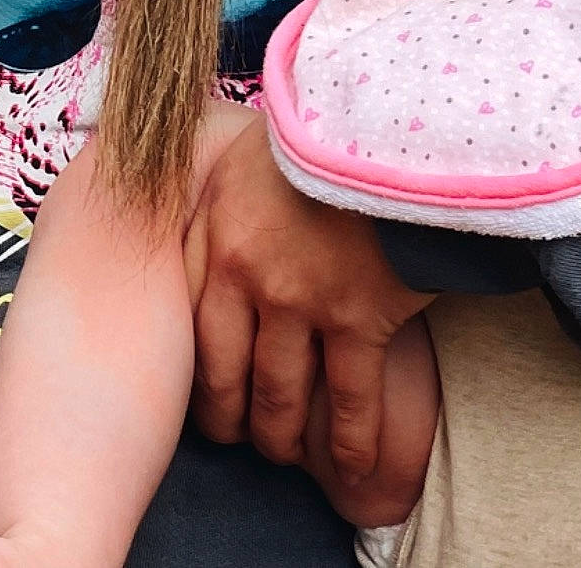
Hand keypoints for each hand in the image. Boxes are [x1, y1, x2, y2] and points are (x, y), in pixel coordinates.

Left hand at [182, 120, 430, 481]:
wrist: (392, 114)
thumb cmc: (329, 124)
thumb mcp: (253, 149)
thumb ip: (227, 192)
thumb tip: (220, 214)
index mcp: (213, 230)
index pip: (188, 325)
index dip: (193, 372)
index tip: (200, 394)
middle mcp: (243, 273)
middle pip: (225, 373)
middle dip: (230, 418)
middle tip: (238, 439)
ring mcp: (299, 299)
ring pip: (280, 394)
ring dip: (282, 436)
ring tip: (288, 456)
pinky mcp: (358, 315)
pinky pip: (347, 398)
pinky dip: (349, 440)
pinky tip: (353, 465)